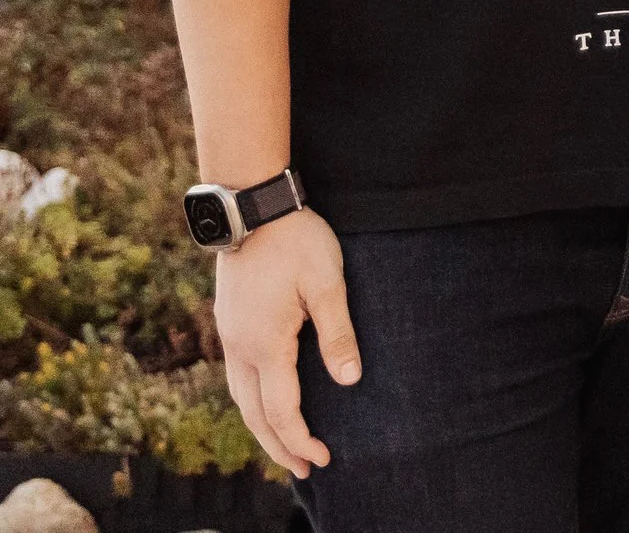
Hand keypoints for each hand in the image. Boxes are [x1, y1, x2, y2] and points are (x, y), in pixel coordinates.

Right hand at [212, 209, 360, 477]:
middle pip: (254, 414)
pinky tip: (267, 402)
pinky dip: (253, 401)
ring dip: (263, 426)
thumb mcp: (328, 283)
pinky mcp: (230, 323)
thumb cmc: (297, 241)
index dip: (301, 439)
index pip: (281, 410)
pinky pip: (239, 377)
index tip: (323, 459)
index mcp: (265, 344)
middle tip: (306, 469)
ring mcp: (230, 335)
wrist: (253, 206)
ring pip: (241, 398)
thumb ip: (338, 334)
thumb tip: (349, 381)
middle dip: (279, 445)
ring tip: (286, 446)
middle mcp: (240, 347)